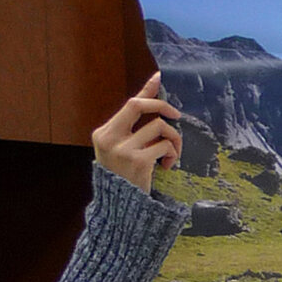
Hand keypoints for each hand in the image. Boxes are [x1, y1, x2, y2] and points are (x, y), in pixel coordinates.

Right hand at [92, 74, 182, 193]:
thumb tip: (155, 102)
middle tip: (177, 115)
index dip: (147, 89)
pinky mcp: (137, 161)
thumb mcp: (124, 147)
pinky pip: (165, 146)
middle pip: (139, 105)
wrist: (121, 205)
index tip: (160, 76)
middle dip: (162, 106)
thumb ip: (136, 127)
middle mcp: (110, 138)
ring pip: (159, 127)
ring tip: (171, 153)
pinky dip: (172, 154)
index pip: (130, 103)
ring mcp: (122, 149)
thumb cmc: (126, 173)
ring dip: (174, 139)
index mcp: (104, 132)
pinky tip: (166, 166)